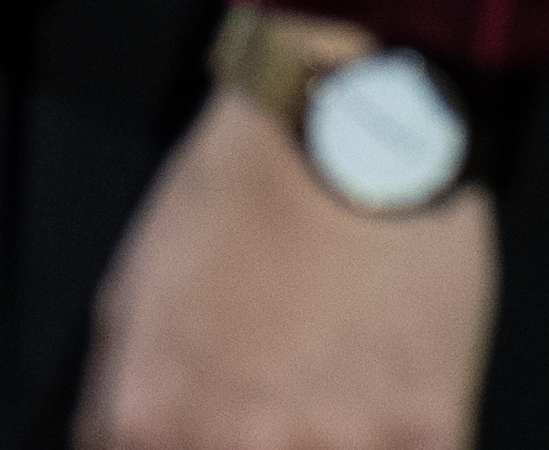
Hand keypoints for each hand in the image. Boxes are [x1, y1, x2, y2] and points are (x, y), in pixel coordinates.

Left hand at [79, 86, 489, 449]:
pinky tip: (384, 408)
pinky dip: (398, 445)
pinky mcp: (430, 435)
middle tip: (270, 419)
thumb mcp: (132, 297)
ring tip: (329, 400)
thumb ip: (118, 408)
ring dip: (332, 445)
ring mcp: (342, 445)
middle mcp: (241, 442)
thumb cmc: (233, 201)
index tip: (201, 439)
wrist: (346, 130)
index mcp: (153, 416)